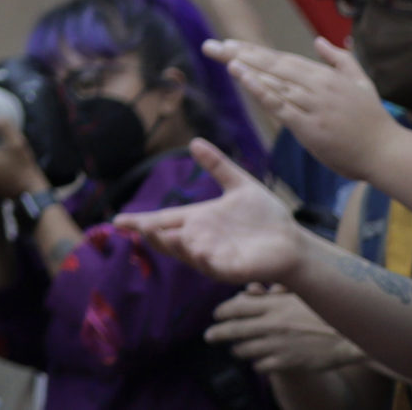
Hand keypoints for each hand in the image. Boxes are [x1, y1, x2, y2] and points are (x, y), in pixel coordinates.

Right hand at [117, 140, 307, 285]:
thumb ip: (218, 166)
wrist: (294, 241)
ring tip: (161, 234)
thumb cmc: (268, 217)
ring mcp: (214, 256)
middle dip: (151, 235)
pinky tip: (193, 248)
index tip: (116, 221)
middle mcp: (201, 240)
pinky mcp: (231, 269)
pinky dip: (200, 258)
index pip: (163, 220)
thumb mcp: (240, 185)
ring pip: (185, 253)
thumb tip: (195, 141)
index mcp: (199, 220)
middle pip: (167, 239)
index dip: (140, 222)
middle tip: (136, 226)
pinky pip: (212, 266)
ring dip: (173, 246)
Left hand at [208, 285, 366, 374]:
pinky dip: (257, 363)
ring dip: (237, 349)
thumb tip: (251, 289)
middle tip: (208, 336)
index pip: (237, 307)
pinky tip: (257, 362)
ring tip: (234, 349)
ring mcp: (277, 345)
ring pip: (245, 350)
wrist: (349, 337)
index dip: (223, 311)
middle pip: (234, 330)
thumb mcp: (298, 294)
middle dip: (217, 333)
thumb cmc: (324, 311)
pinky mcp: (287, 363)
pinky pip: (262, 365)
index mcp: (272, 305)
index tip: (216, 314)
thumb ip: (273, 291)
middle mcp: (270, 325)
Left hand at [209, 39, 396, 183]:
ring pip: (271, 80)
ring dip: (244, 67)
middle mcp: (314, 85)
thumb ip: (340, 60)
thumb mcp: (360, 82)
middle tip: (210, 46)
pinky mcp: (308, 125)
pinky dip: (258, 88)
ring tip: (220, 55)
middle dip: (239, 54)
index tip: (228, 44)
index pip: (280, 59)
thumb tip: (319, 40)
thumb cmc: (374, 121)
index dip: (253, 51)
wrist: (388, 152)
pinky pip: (278, 103)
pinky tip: (241, 76)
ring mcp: (311, 103)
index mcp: (323, 75)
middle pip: (270, 65)